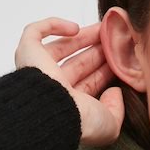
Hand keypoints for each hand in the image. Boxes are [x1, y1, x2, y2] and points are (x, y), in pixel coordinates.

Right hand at [14, 17, 124, 146]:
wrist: (55, 112)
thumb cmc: (81, 122)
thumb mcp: (110, 124)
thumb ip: (116, 110)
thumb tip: (115, 91)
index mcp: (72, 104)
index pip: (90, 82)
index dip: (105, 69)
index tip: (122, 58)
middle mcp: (56, 88)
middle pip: (78, 63)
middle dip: (97, 50)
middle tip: (115, 40)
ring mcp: (40, 70)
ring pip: (62, 47)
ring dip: (83, 37)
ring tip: (104, 29)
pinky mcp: (27, 52)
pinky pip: (35, 32)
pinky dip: (53, 25)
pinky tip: (74, 28)